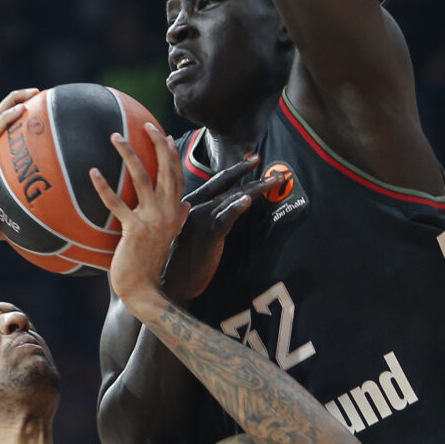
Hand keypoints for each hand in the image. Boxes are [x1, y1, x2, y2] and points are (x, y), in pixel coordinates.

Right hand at [0, 88, 38, 246]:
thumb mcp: (1, 216)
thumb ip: (15, 212)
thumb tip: (36, 222)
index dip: (12, 120)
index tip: (31, 113)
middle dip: (17, 103)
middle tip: (37, 94)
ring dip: (15, 102)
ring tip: (35, 92)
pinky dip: (7, 118)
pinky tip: (23, 109)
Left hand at [90, 122, 187, 304]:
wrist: (143, 290)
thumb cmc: (149, 264)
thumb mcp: (167, 238)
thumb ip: (175, 220)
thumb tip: (184, 205)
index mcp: (174, 213)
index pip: (177, 176)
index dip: (172, 154)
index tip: (164, 135)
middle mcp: (167, 213)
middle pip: (166, 169)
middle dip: (157, 143)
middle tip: (146, 124)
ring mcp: (152, 220)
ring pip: (142, 178)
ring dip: (129, 154)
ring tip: (115, 136)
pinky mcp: (134, 230)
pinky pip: (117, 203)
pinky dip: (104, 187)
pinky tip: (93, 172)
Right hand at [163, 155, 285, 300]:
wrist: (171, 283)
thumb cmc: (182, 260)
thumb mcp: (191, 231)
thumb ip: (206, 217)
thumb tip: (228, 208)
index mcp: (190, 203)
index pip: (217, 181)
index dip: (236, 169)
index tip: (253, 159)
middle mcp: (194, 206)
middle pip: (226, 185)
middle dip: (248, 172)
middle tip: (267, 165)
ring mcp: (200, 219)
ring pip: (230, 199)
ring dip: (254, 189)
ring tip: (273, 181)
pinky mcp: (207, 236)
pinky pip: (225, 219)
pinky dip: (236, 208)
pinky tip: (248, 201)